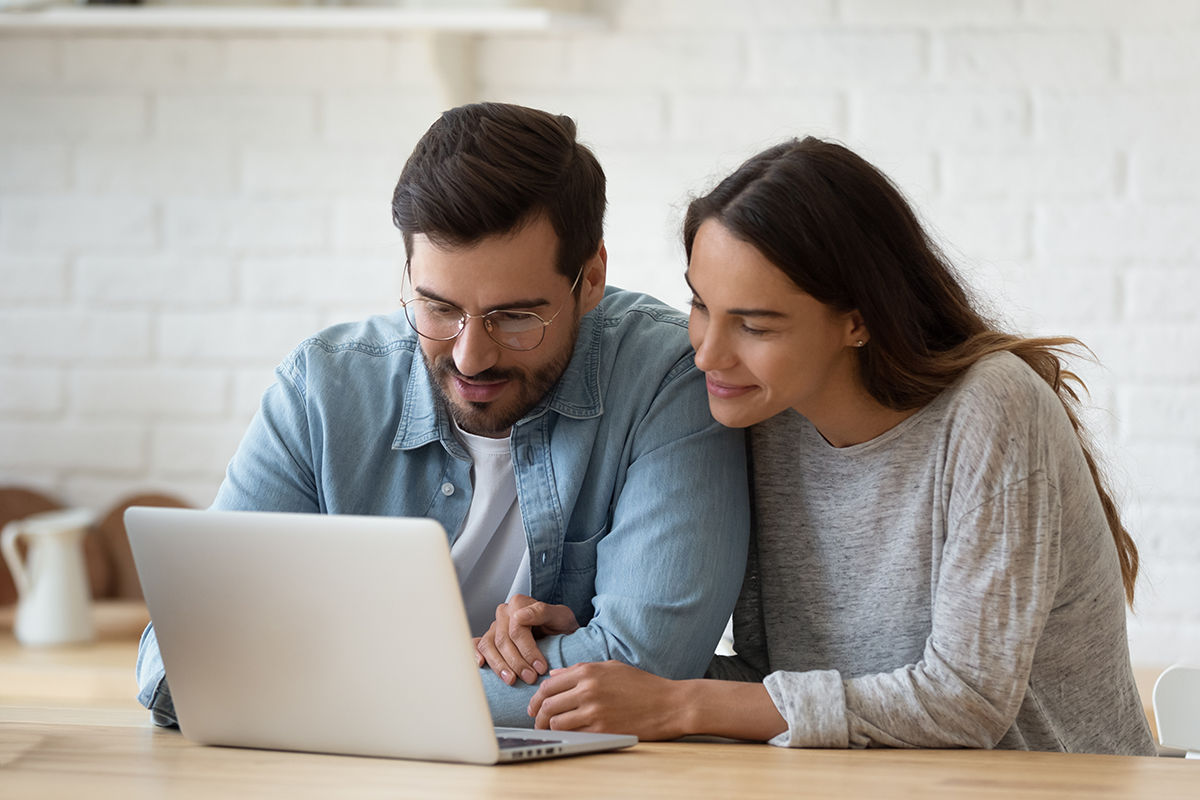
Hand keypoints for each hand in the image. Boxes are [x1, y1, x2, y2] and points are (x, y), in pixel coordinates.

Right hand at [474, 594, 578, 685]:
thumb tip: (519, 616)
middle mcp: (504, 613)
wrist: (561, 634)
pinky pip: (477, 645)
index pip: (517, 630)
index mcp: (519, 603)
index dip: (528, 651)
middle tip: (531, 678)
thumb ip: (542, 612)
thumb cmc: (561, 625)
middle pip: (503, 640)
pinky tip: (481, 665)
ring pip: (489, 646)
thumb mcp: (561, 616)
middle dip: (516, 662)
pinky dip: (476, 654)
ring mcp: (495, 626)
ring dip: (499, 666)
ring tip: (512, 680)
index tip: (541, 667)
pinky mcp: (490, 639)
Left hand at [526, 660, 686, 740]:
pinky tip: (568, 736)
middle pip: (547, 705)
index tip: (534, 706)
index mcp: (588, 672)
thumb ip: (580, 670)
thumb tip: (554, 675)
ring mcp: (594, 710)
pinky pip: (574, 734)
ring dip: (550, 728)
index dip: (536, 698)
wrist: (669, 704)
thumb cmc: (641, 685)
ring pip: (556, 722)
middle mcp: (587, 689)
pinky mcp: (602, 729)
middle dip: (537, 716)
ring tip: (551, 731)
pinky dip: (567, 736)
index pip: (549, 685)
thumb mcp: (610, 668)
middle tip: (537, 722)